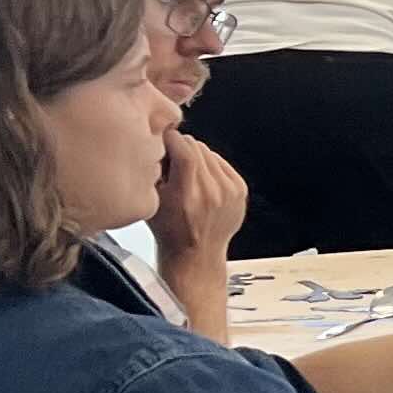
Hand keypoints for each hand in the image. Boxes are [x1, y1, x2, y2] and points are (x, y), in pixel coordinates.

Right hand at [151, 135, 243, 274]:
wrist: (197, 254)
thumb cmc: (170, 231)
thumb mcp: (152, 201)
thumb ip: (153, 171)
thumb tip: (158, 141)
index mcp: (187, 195)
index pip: (184, 149)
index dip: (171, 139)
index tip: (162, 139)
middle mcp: (212, 192)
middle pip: (197, 146)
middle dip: (181, 148)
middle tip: (171, 162)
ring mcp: (229, 191)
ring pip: (209, 152)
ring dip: (195, 156)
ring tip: (186, 175)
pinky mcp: (240, 190)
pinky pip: (222, 162)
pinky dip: (209, 166)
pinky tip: (201, 181)